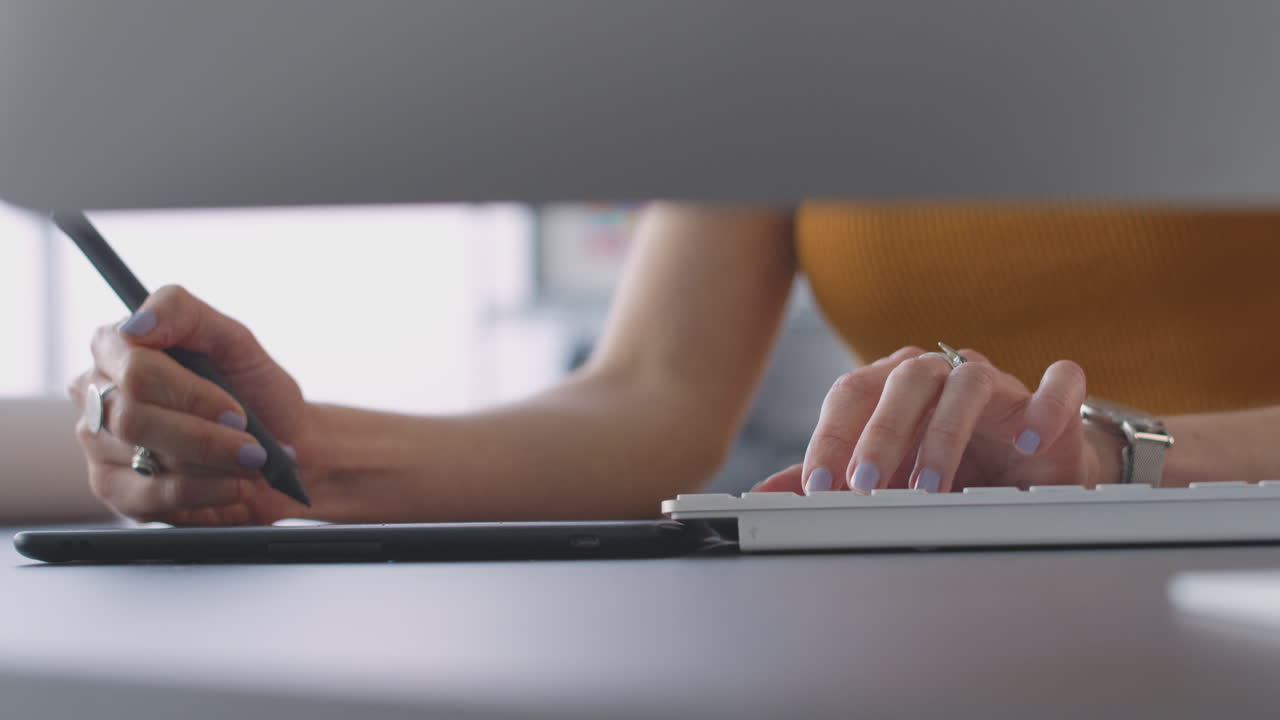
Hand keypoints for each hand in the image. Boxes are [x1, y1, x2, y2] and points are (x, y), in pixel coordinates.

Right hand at [68, 285, 309, 524]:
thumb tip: (136, 325)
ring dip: (213, 463)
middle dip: (206, 435)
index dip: (191, 393)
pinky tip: (235, 486)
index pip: (134, 368)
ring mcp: (99, 445)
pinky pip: (152, 497)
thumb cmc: (256, 391)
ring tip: (249, 462)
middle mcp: (98, 394)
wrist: (290, 447)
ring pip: (147, 458)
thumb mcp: (233, 340)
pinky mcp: (115, 490)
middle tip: (250, 444)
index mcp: (116, 348)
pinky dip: (208, 492)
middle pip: (134, 418)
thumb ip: (184, 313)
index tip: (236, 410)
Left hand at [756, 345, 1104, 493]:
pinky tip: (1029, 442)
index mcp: (893, 384)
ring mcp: (997, 381)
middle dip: (880, 434)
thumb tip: (763, 494)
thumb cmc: (948, 462)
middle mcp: (941, 373)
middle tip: (864, 485)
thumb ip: (829, 477)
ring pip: (968, 381)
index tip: (818, 487)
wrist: (1026, 468)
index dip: (831, 437)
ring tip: (930, 485)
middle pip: (903, 382)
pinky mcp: (1048, 397)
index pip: (851, 394)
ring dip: (945, 433)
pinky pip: (1057, 382)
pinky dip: (1045, 407)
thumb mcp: (882, 473)